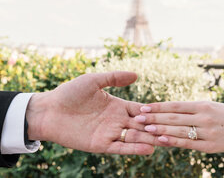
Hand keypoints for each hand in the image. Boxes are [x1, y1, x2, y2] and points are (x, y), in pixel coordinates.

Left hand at [25, 71, 159, 154]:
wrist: (49, 110)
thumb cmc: (70, 93)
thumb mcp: (93, 81)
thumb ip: (114, 78)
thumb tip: (136, 75)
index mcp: (117, 105)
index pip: (141, 110)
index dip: (154, 111)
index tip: (169, 113)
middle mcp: (116, 120)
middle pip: (141, 125)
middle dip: (155, 127)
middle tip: (174, 129)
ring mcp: (109, 133)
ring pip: (134, 137)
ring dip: (149, 138)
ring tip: (165, 140)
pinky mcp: (101, 144)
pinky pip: (121, 148)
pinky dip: (135, 149)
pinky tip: (148, 148)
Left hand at [135, 101, 223, 152]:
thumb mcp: (209, 106)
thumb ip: (190, 109)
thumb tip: (167, 110)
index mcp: (202, 105)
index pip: (175, 105)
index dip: (158, 106)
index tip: (143, 107)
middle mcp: (203, 117)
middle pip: (173, 117)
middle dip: (154, 117)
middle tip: (138, 117)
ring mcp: (207, 132)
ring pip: (179, 130)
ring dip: (160, 129)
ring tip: (145, 128)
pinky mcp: (210, 146)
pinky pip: (188, 144)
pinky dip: (174, 142)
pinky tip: (162, 140)